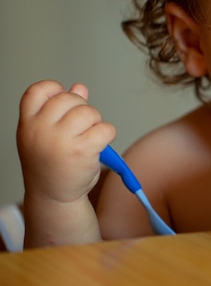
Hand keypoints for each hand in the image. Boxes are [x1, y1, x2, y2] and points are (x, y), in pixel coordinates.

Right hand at [17, 80, 115, 203]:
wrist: (53, 197)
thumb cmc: (53, 164)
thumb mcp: (49, 134)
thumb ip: (61, 110)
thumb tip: (79, 88)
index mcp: (28, 123)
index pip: (38, 90)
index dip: (56, 90)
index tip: (64, 104)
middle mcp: (40, 130)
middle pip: (71, 98)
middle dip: (83, 109)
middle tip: (80, 128)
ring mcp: (60, 140)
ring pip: (90, 112)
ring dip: (96, 123)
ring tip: (88, 138)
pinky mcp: (81, 151)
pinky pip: (106, 129)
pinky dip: (108, 135)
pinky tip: (98, 147)